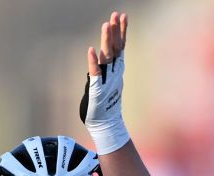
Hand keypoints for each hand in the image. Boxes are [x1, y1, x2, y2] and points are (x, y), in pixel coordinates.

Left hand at [80, 11, 129, 154]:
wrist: (105, 124)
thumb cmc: (103, 104)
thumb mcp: (103, 82)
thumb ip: (101, 69)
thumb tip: (98, 57)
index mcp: (115, 69)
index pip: (119, 46)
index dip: (120, 31)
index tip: (122, 16)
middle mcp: (112, 72)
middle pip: (115, 47)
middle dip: (115, 30)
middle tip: (116, 14)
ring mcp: (106, 80)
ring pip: (107, 56)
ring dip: (106, 40)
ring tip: (107, 24)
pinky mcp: (97, 88)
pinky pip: (95, 73)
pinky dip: (93, 62)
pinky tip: (91, 51)